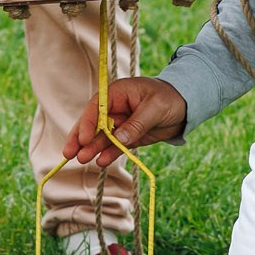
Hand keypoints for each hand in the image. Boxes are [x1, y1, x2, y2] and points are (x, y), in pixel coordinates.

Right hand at [61, 76, 188, 168]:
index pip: (96, 107)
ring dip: (92, 148)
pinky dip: (108, 153)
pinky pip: (115, 146)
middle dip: (80, 138)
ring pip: (101, 137)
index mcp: (117, 93)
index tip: (84, 139)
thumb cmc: (170, 98)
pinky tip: (101, 161)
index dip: (88, 123)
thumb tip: (118, 138)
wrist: (185, 106)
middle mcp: (114, 108)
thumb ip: (136, 124)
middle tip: (69, 153)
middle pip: (92, 123)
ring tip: (82, 160)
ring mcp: (120, 123)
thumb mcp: (155, 108)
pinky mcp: (128, 136)